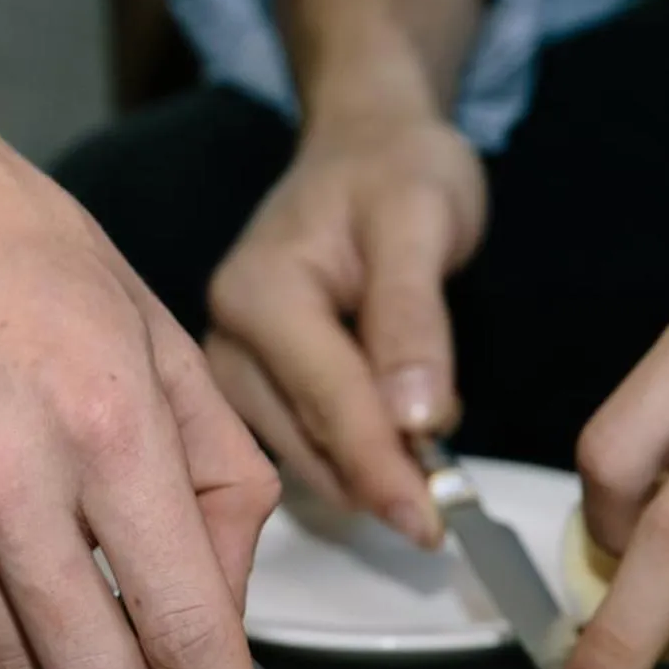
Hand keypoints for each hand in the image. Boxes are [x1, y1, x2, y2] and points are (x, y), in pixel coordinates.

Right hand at [205, 113, 485, 544]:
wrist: (367, 145)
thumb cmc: (397, 171)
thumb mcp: (421, 221)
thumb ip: (414, 318)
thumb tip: (414, 418)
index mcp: (260, 292)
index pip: (327, 398)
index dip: (382, 466)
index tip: (431, 523)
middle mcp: (227, 335)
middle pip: (305, 439)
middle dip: (375, 484)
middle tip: (442, 520)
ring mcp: (232, 366)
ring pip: (298, 456)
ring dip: (361, 481)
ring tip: (427, 489)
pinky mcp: (250, 385)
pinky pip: (298, 444)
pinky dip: (348, 464)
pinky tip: (393, 467)